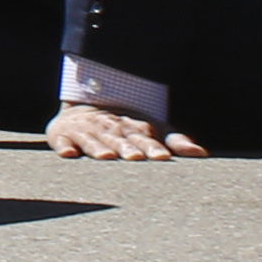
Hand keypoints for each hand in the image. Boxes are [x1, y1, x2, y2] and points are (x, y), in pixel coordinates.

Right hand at [49, 102, 207, 161]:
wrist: (85, 104)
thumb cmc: (125, 127)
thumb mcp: (151, 129)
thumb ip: (173, 141)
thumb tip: (201, 153)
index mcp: (132, 127)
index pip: (144, 137)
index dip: (152, 147)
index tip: (162, 157)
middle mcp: (108, 127)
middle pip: (118, 138)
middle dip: (126, 147)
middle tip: (135, 157)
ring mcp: (84, 130)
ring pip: (92, 139)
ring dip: (98, 147)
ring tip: (105, 157)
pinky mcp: (62, 133)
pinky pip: (60, 140)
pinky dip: (63, 146)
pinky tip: (68, 153)